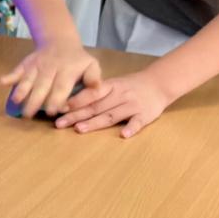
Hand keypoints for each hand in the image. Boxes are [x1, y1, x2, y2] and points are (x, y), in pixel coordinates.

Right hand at [1, 40, 102, 118]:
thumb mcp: (91, 65)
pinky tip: (1, 82)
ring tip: (16, 103)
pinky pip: (18, 69)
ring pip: (28, 78)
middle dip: (35, 100)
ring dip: (21, 90)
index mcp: (67, 70)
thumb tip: (96, 88)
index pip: (61, 86)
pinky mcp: (27, 63)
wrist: (60, 41)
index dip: (56, 99)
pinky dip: (10, 76)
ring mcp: (37, 65)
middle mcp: (50, 67)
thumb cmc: (77, 60)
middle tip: (29, 115)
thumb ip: (94, 78)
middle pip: (42, 85)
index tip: (53, 111)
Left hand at [55, 68, 173, 137]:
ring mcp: (133, 105)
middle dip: (76, 115)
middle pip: (96, 107)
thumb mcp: (113, 84)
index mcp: (110, 86)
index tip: (60, 108)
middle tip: (59, 124)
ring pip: (112, 115)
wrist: (159, 83)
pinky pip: (138, 122)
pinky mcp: (145, 115)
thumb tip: (69, 103)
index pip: (91, 94)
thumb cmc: (129, 86)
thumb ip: (96, 93)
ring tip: (80, 129)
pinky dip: (131, 128)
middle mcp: (120, 95)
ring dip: (95, 123)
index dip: (75, 101)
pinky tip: (123, 135)